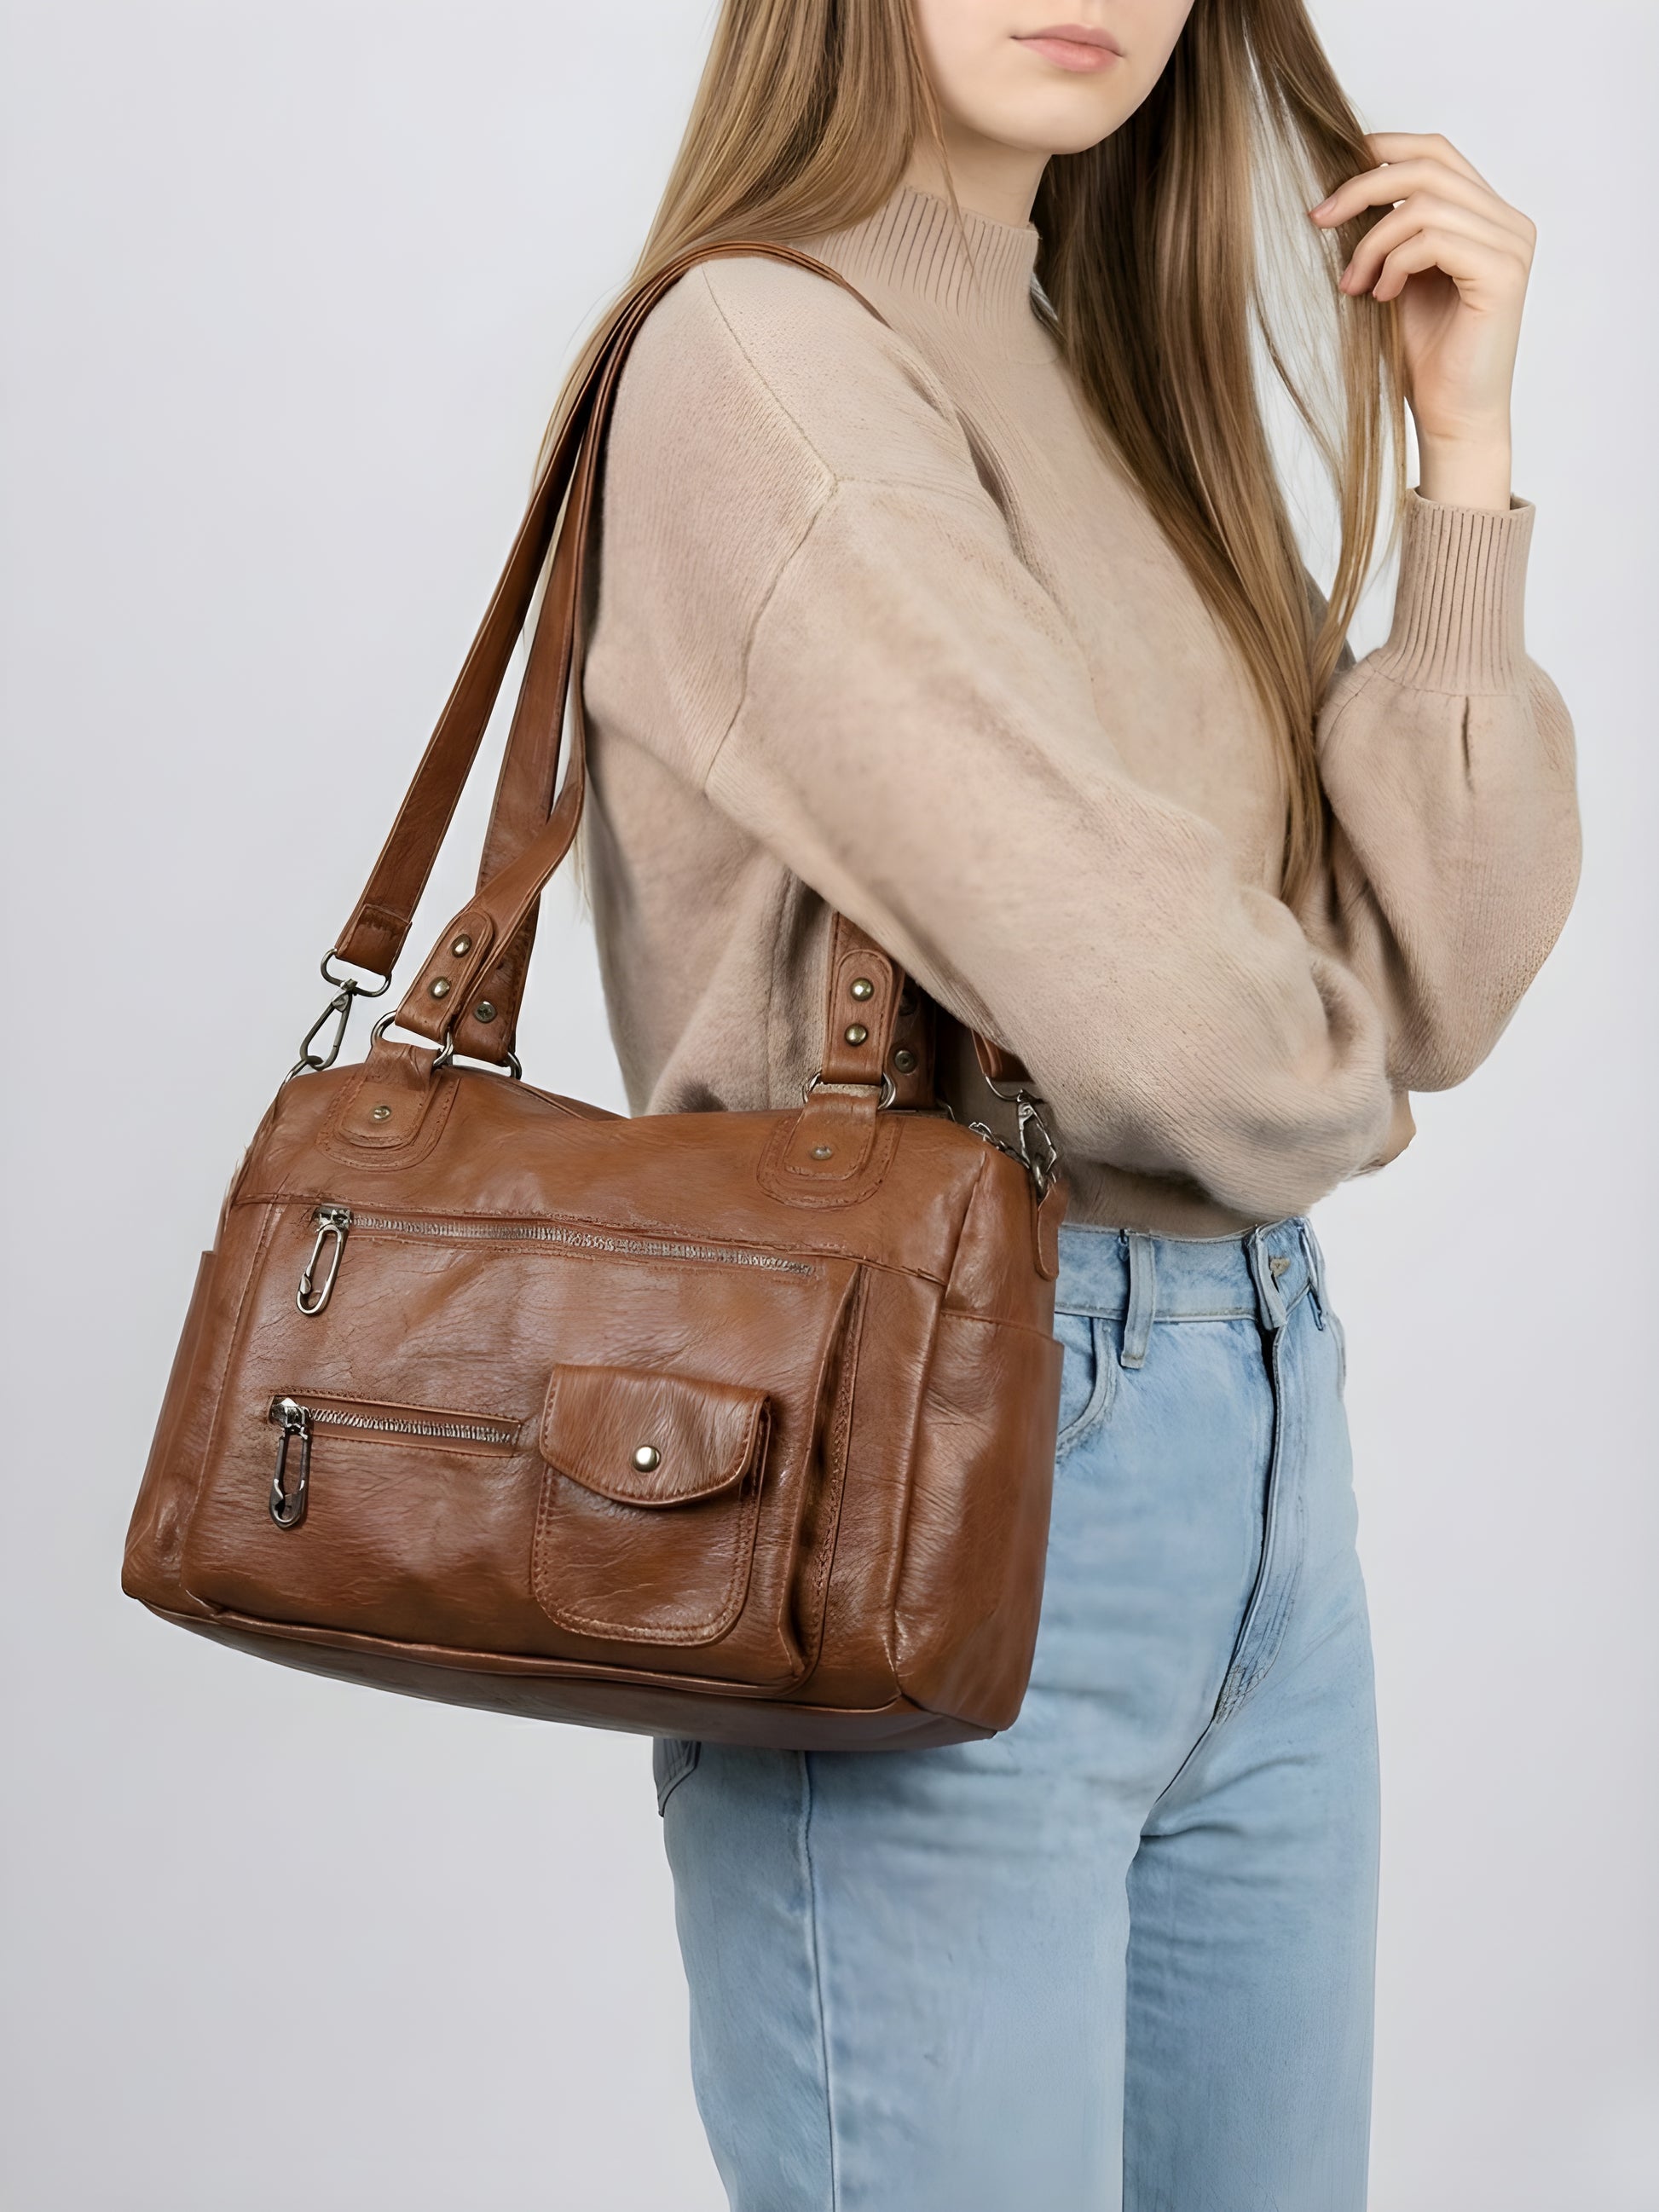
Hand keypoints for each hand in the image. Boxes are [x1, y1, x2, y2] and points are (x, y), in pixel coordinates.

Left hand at [1310, 133, 1533, 509]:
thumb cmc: (1424, 357)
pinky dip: (1394, 263)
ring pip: (1424, 204)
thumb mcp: (1395, 277)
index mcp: (1486, 215)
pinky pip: (1433, 239)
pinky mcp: (1502, 273)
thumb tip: (1339, 188)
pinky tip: (1381, 297)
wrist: (1450, 418)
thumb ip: (1387, 230)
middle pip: (1428, 165)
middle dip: (1362, 188)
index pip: (1436, 151)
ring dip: (1373, 242)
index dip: (1384, 147)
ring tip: (1354, 285)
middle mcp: (1507, 222)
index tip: (1332, 174)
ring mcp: (1511, 245)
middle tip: (1318, 220)